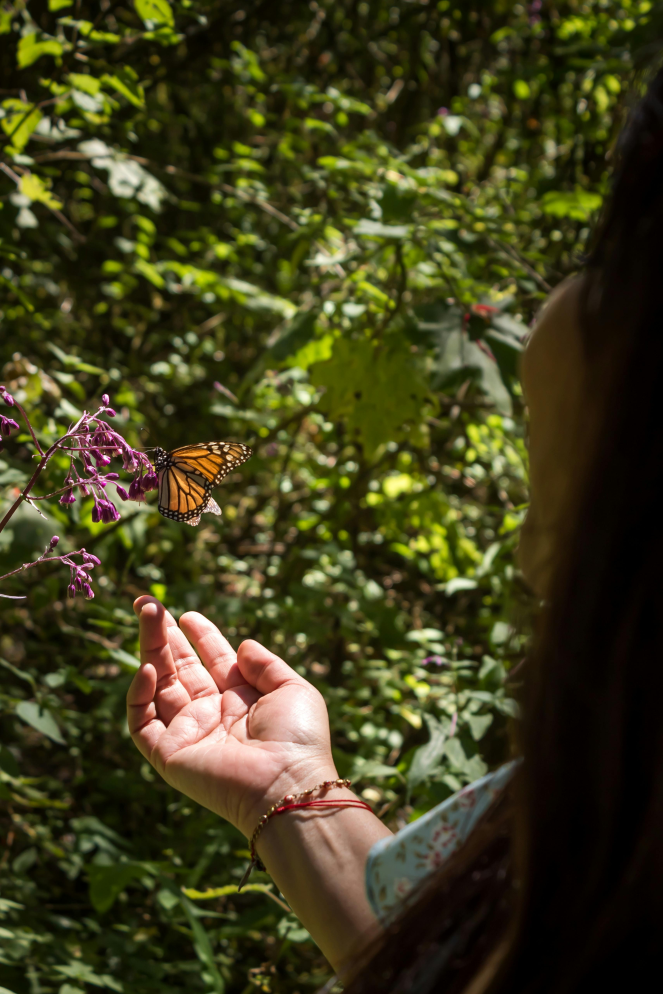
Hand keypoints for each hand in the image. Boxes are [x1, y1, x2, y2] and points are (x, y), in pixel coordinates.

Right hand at [126, 597, 337, 837]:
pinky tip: (147, 667)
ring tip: (146, 614)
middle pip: (180, 669)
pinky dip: (139, 695)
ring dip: (150, 650)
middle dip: (164, 636)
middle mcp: (212, 715)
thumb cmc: (298, 739)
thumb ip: (266, 664)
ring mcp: (189, 734)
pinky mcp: (169, 755)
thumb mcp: (293, 690)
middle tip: (147, 603)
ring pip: (158, 687)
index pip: (213, 662)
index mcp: (241, 700)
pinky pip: (143, 722)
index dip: (200, 636)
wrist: (287, 785)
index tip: (187, 614)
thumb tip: (242, 645)